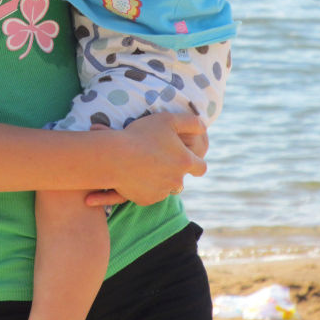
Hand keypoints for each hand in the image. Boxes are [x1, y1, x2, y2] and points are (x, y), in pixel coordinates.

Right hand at [85, 112, 206, 207]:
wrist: (115, 156)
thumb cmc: (141, 134)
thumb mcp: (168, 119)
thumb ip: (191, 122)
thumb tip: (204, 127)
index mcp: (185, 162)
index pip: (201, 167)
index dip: (195, 162)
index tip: (186, 158)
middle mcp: (177, 180)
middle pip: (181, 178)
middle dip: (173, 170)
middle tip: (157, 157)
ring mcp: (162, 192)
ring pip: (166, 187)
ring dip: (160, 178)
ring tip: (143, 164)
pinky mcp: (147, 200)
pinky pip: (150, 194)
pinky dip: (145, 186)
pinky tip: (134, 174)